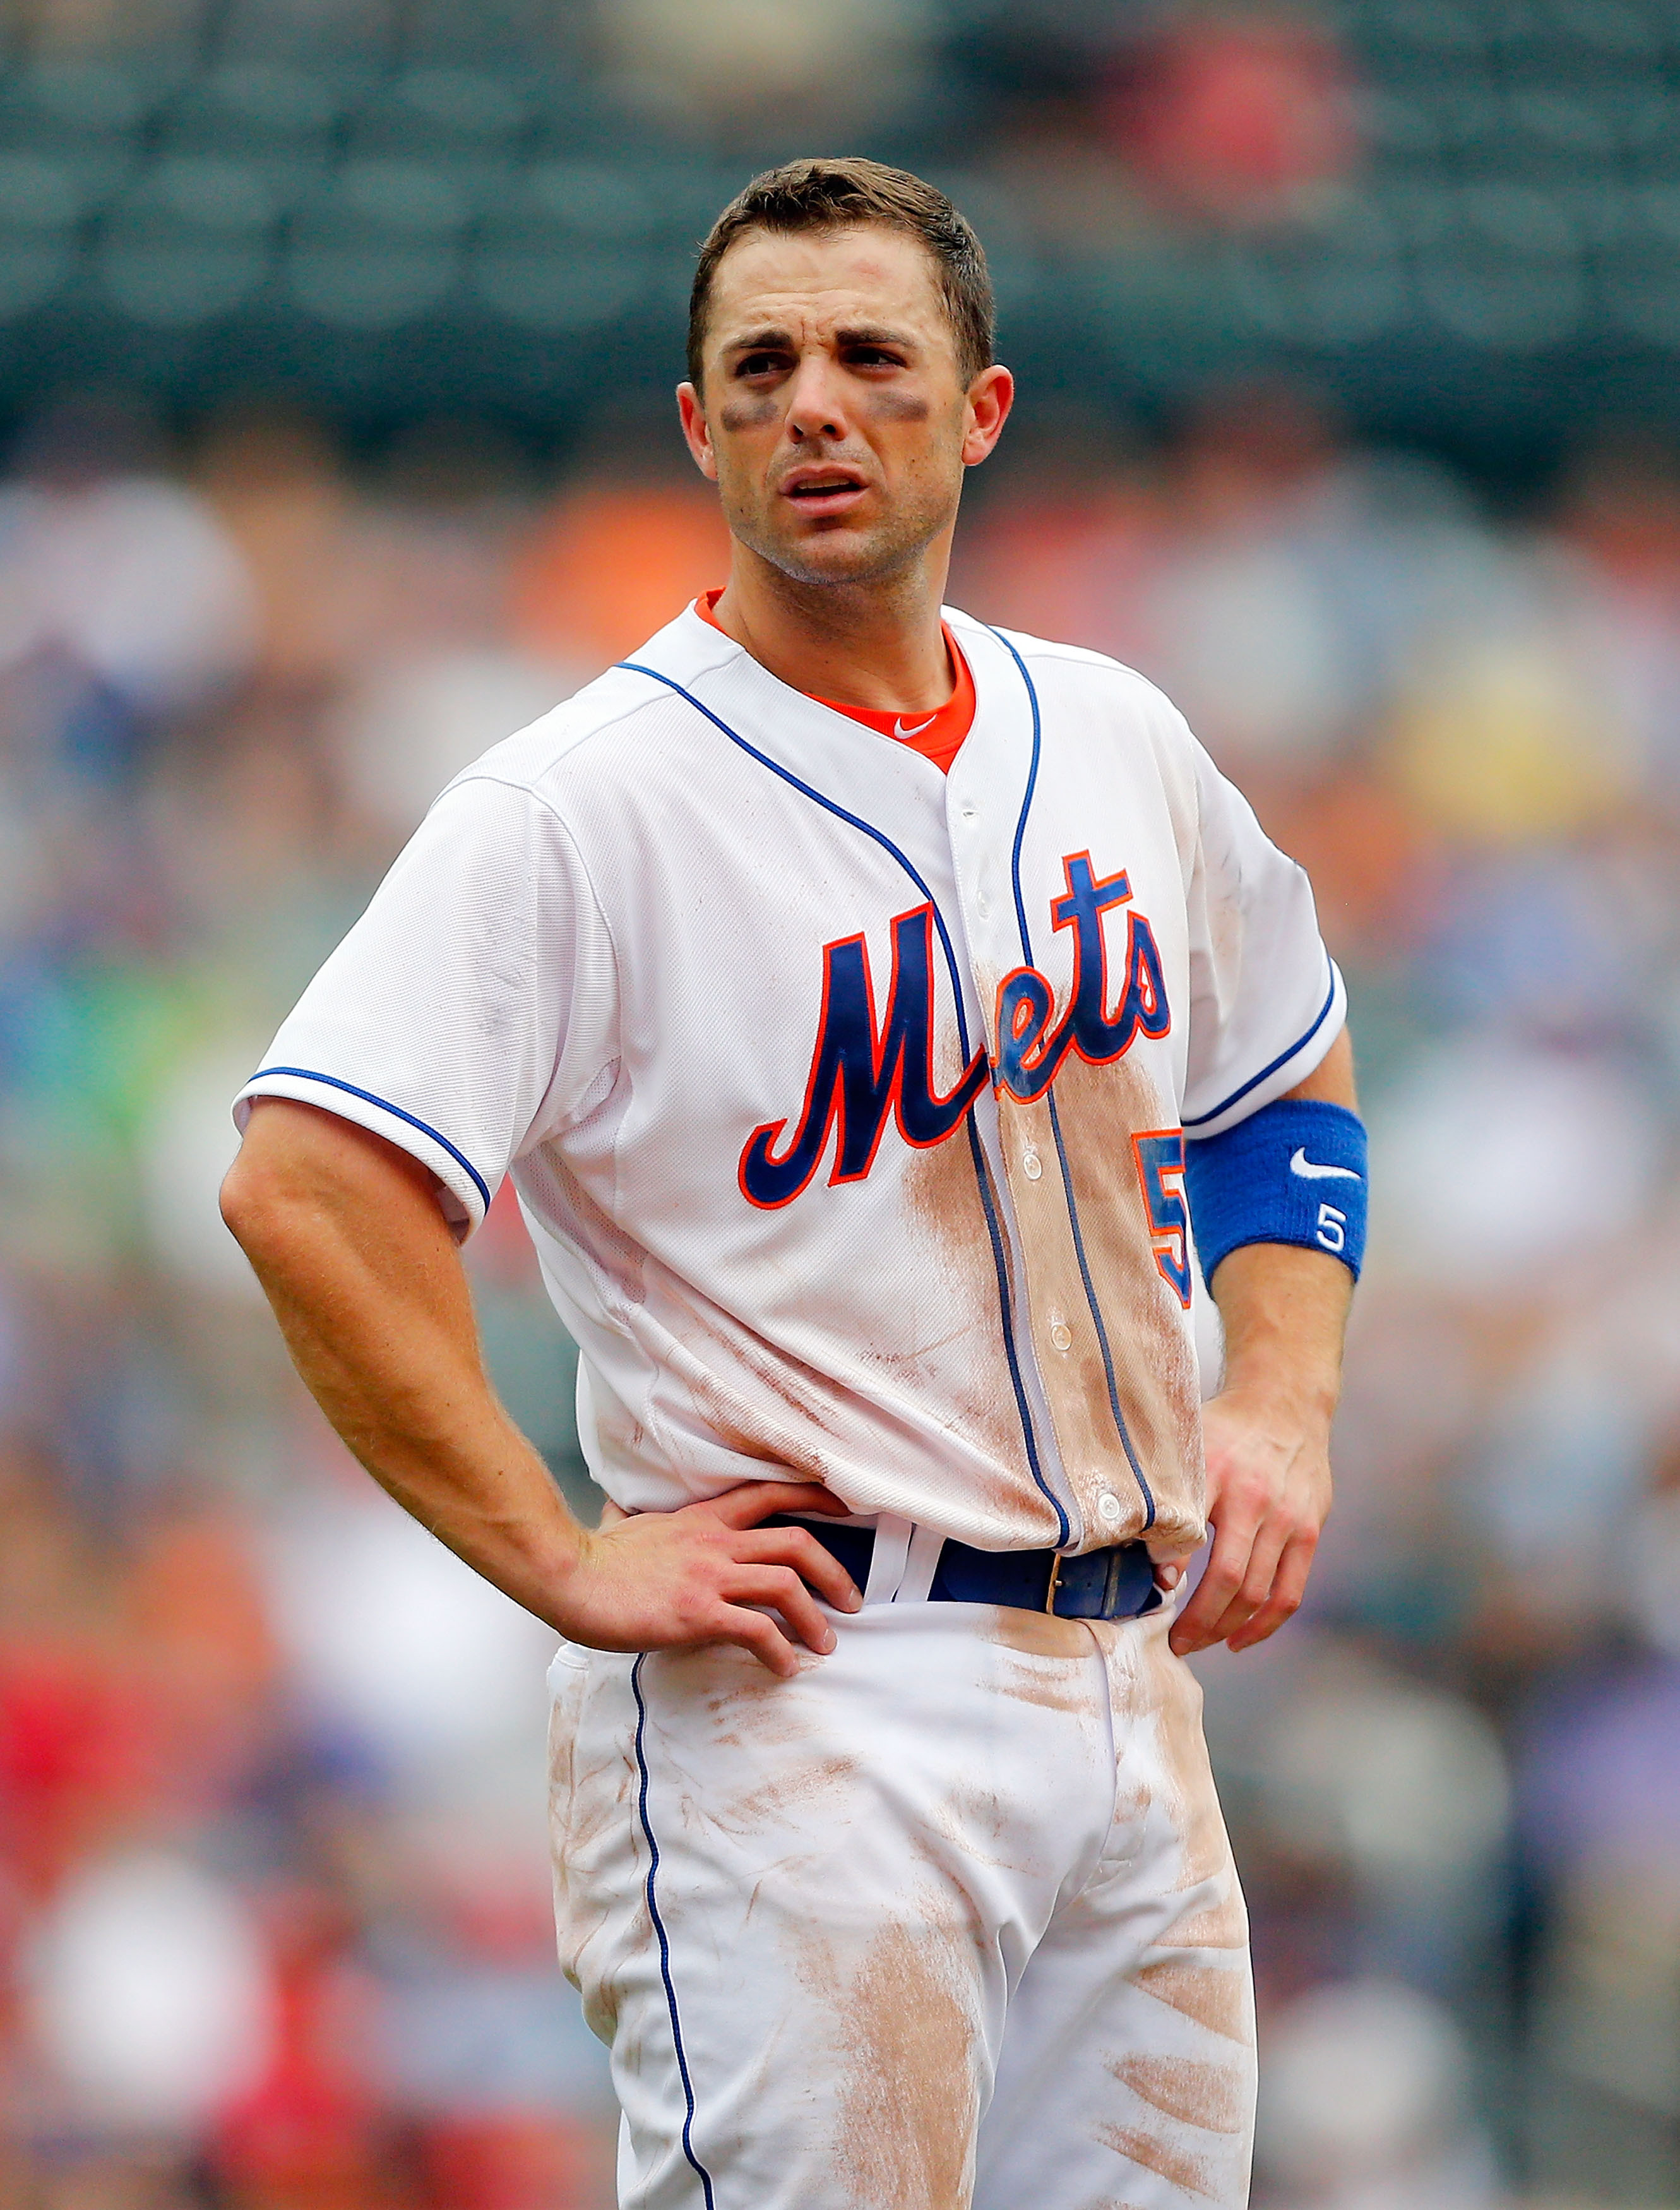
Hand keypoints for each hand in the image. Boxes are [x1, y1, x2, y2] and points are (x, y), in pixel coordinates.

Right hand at [557, 1482, 862, 1678]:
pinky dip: (779, 1651)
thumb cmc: (591, 1559)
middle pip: (795, 1542)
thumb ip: (633, 1517)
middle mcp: (713, 1542)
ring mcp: (707, 1576)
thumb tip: (617, 1510)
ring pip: (786, 1584)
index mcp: (701, 1520)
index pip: (768, 1494)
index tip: (844, 1509)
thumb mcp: (622, 1525)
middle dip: (834, 1573)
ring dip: (815, 1618)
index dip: (813, 1499)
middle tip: (851, 1601)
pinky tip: (782, 1668)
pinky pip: (756, 1629)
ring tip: (825, 1645)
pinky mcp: (697, 1612)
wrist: (567, 1576)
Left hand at [1168, 1388, 1330, 1656]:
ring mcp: (1286, 1517)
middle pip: (1227, 1578)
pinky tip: (1239, 1639)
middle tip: (1172, 1642)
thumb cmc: (1224, 1430)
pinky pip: (1289, 1593)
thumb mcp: (1185, 1446)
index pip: (1186, 1534)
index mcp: (1211, 1472)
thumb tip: (1145, 1560)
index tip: (1150, 1598)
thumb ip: (1164, 1494)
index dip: (1166, 1574)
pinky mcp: (1309, 1531)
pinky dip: (1264, 1625)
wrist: (1284, 1403)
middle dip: (1196, 1621)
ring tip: (1198, 1643)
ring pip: (1257, 1593)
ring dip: (1225, 1628)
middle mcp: (1252, 1497)